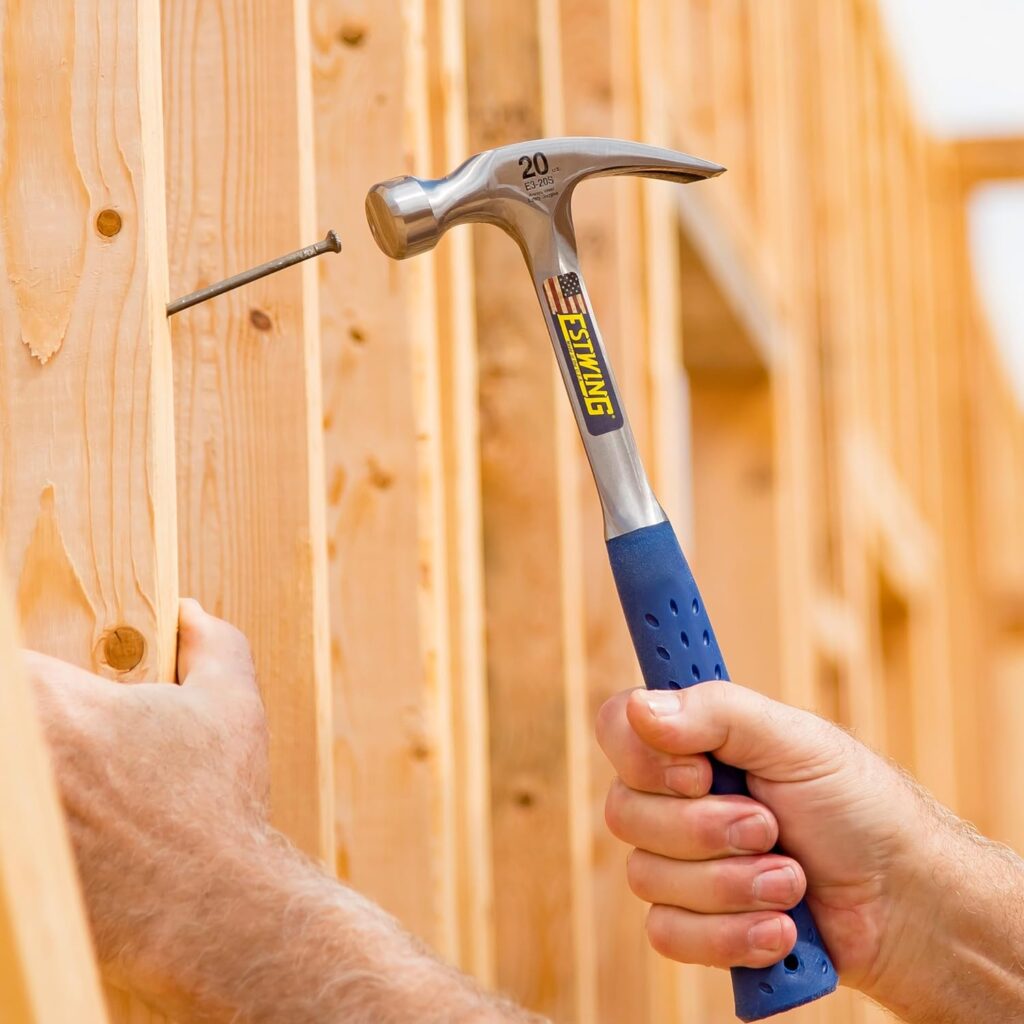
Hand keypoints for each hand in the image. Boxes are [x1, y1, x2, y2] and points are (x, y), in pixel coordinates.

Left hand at [25, 598, 269, 1002]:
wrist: (213, 909)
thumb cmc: (221, 801)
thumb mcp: (233, 703)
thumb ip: (212, 642)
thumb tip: (189, 613)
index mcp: (58, 708)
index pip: (6, 663)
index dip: (27, 674)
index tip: (45, 687)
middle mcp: (19, 763)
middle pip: (2, 720)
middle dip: (24, 722)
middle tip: (62, 743)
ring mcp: (12, 825)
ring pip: (8, 781)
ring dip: (25, 780)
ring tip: (72, 790)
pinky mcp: (10, 873)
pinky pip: (12, 837)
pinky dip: (26, 824)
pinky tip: (69, 826)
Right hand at [596, 682, 1023, 1021]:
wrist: (907, 904)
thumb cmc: (859, 808)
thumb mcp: (795, 742)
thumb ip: (717, 713)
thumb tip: (641, 708)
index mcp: (694, 742)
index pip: (617, 727)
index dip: (642, 755)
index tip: (699, 770)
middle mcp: (677, 797)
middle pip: (624, 811)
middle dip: (705, 830)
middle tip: (770, 827)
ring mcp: (683, 863)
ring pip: (646, 878)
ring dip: (730, 884)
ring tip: (793, 882)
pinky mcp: (697, 925)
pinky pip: (667, 935)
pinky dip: (729, 934)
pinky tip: (780, 928)